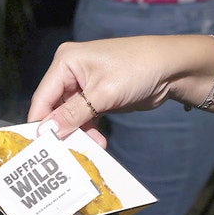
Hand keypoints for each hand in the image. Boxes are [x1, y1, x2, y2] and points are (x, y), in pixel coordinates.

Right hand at [27, 37, 176, 146]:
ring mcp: (83, 85)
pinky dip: (89, 131)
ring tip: (92, 147)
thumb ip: (73, 114)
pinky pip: (83, 118)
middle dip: (63, 130)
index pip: (43, 97)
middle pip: (54, 109)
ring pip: (69, 117)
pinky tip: (99, 143)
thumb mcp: (103, 93)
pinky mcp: (96, 97)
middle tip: (68, 152)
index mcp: (65, 62)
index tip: (40, 147)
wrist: (173, 68)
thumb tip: (46, 132)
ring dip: (79, 134)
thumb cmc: (138, 68)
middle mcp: (70, 72)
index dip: (40, 123)